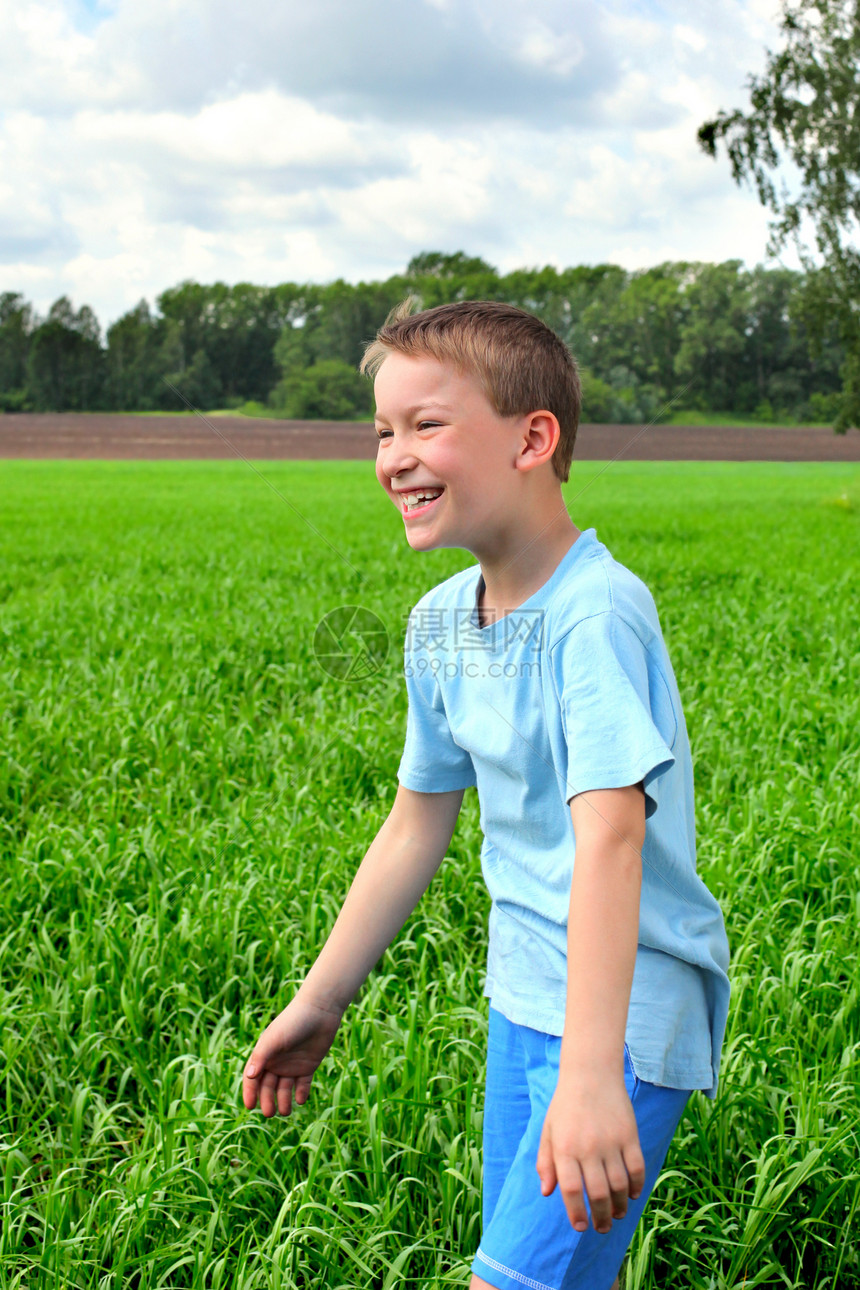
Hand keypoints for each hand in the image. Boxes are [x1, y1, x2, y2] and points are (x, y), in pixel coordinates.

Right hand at [242, 995, 343, 1116]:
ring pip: (284, 1089)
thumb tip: (248, 1076)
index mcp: (264, 1055)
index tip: (250, 1106)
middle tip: (270, 1113)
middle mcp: (276, 1062)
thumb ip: (261, 1057)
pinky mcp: (308, 1066)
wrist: (319, 1011)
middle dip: (267, 1100)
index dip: (250, 1092)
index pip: (253, 1078)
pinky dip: (301, 1094)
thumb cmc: (293, 1022)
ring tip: (285, 1111)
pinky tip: (300, 1100)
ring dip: (283, 1101)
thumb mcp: (274, 1039)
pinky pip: (302, 1085)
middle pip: (268, 1087)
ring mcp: (292, 1065)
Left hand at [536, 1074, 645, 1234]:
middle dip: (601, 1217)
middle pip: (598, 1193)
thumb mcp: (548, 1130)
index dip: (577, 1213)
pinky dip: (637, 1186)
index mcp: (565, 1147)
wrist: (591, 1073)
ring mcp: (611, 1141)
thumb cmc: (566, 1104)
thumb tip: (547, 1192)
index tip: (581, 1226)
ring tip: (617, 1214)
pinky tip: (632, 1194)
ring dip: (620, 1206)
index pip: (571, 1190)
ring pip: (620, 1185)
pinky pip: (637, 1168)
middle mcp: (588, 1147)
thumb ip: (546, 1161)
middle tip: (602, 1227)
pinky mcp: (630, 1135)